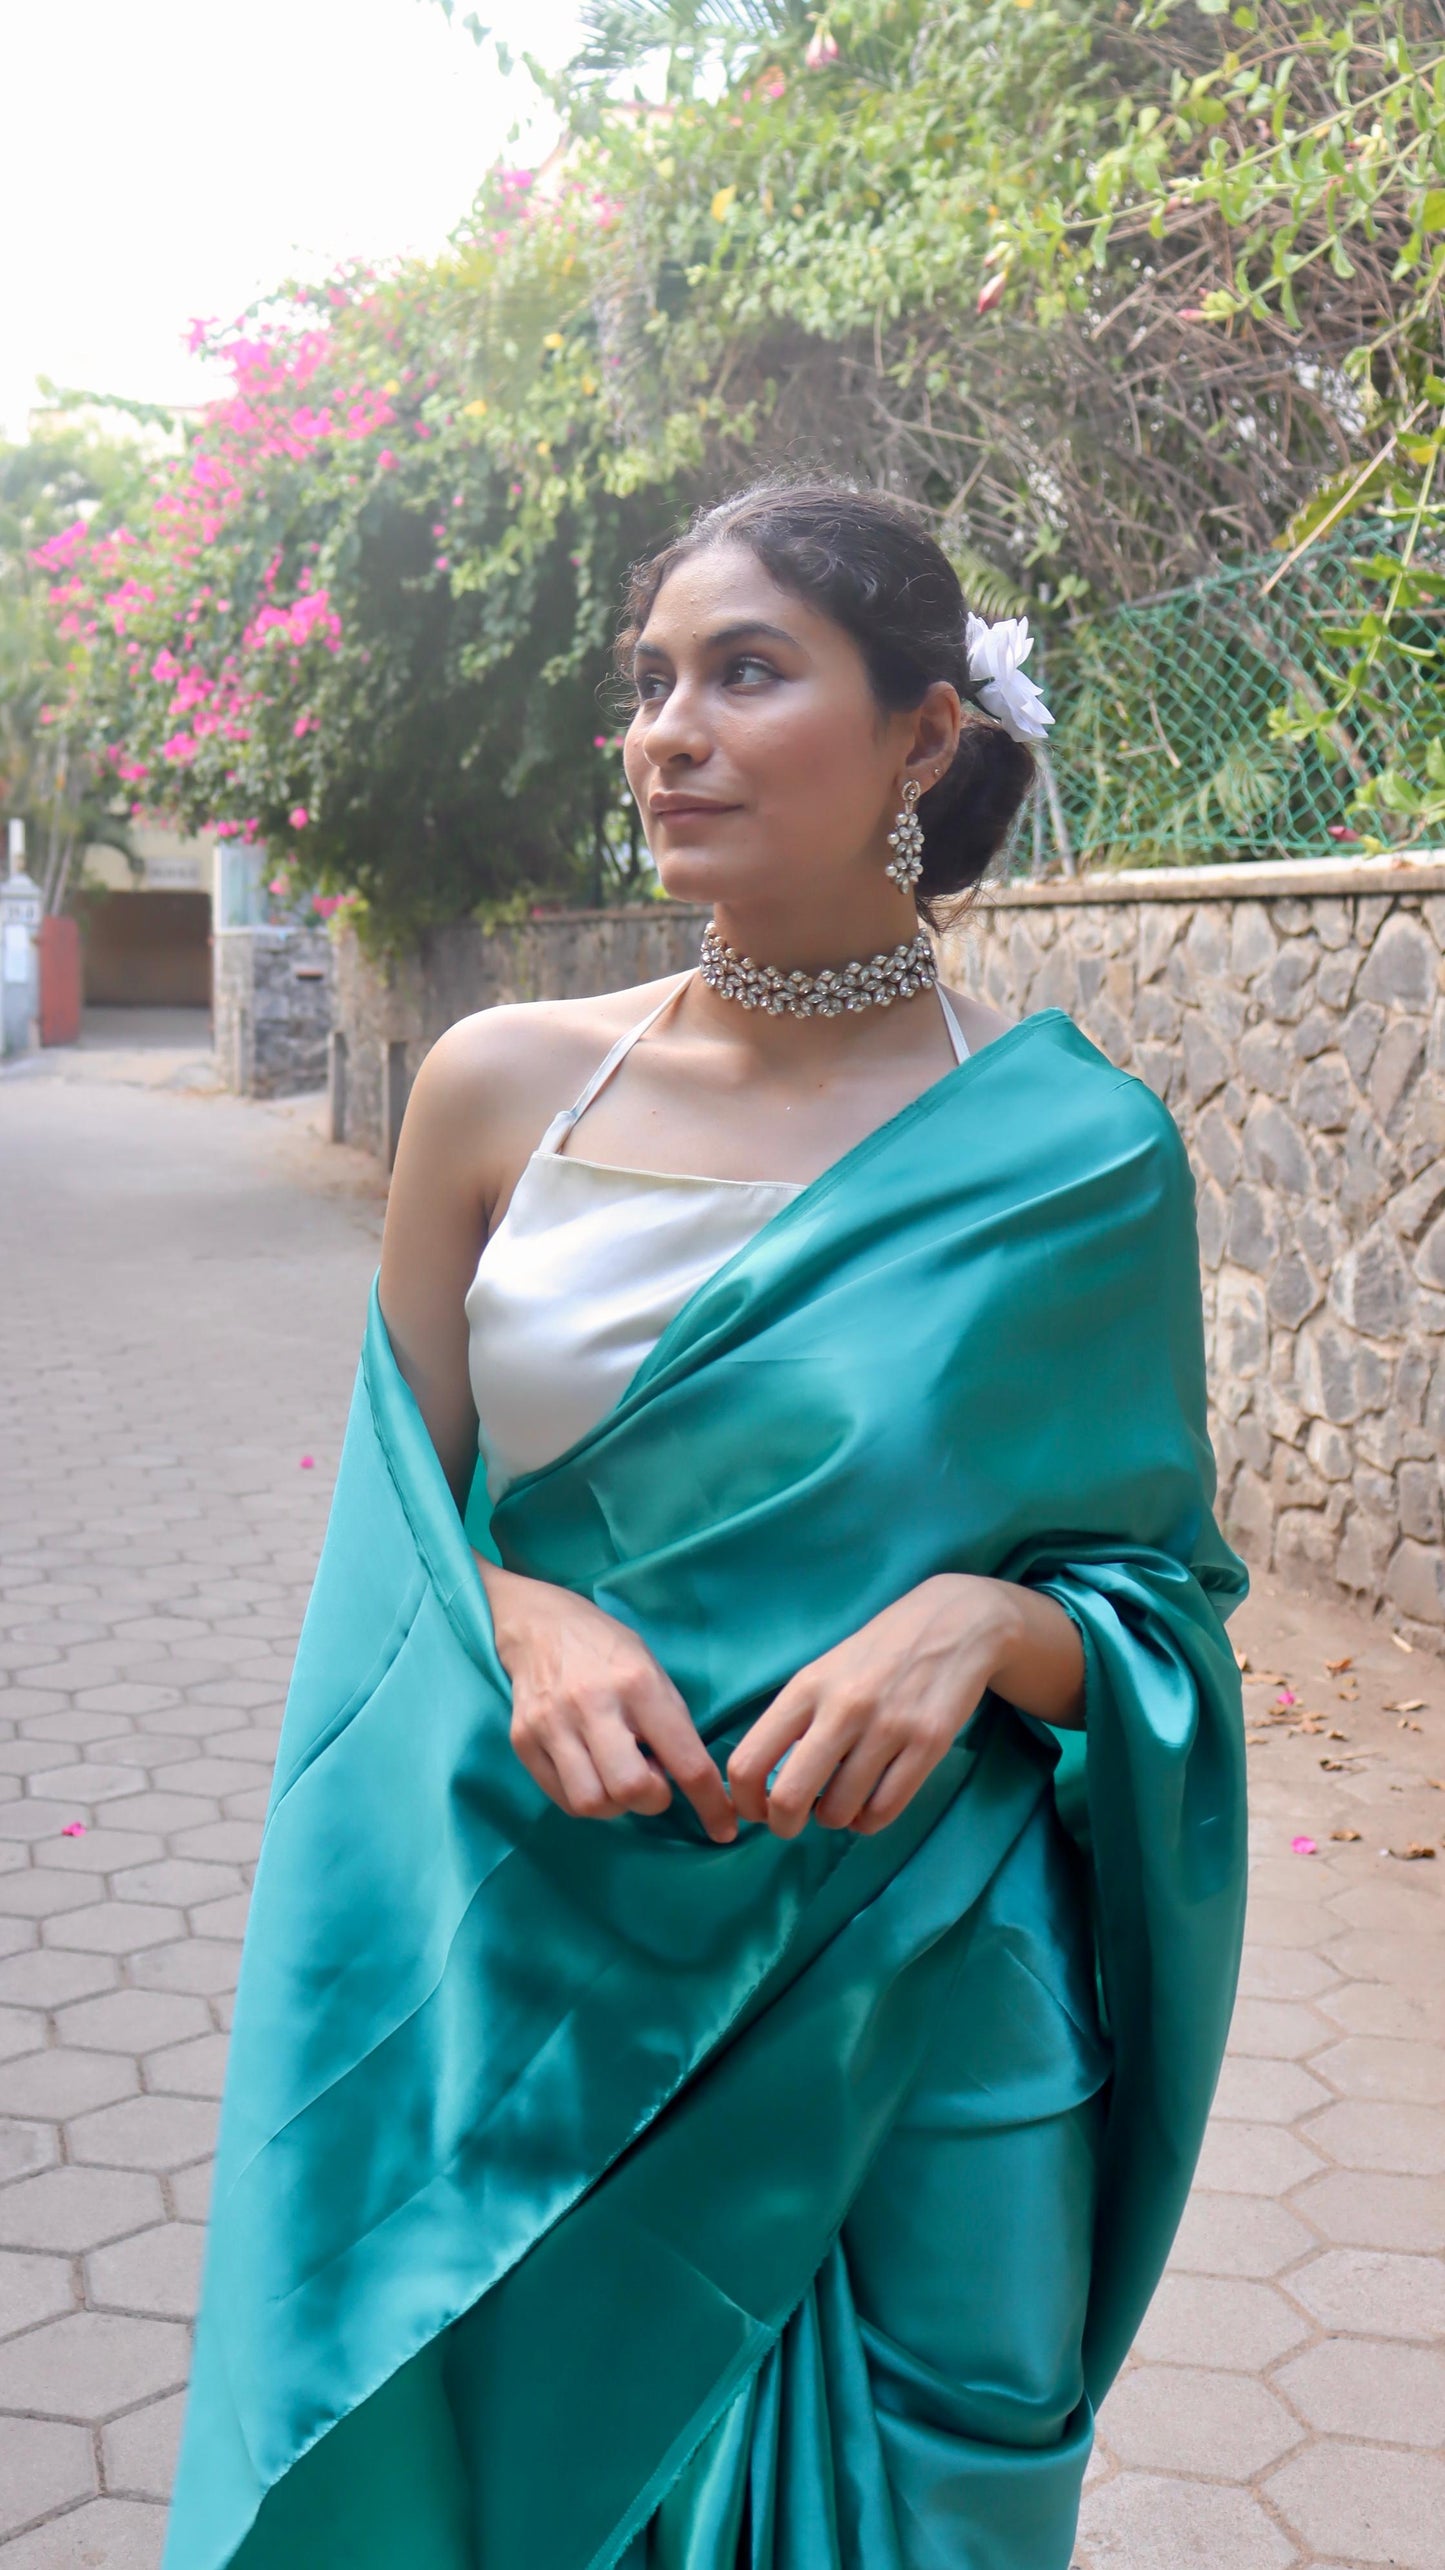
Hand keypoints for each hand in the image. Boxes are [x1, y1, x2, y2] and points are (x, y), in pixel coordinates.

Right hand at [477, 1557, 737, 1842]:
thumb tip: (690, 1783)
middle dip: (651, 1799)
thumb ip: (670, 1724)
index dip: (710, 1803)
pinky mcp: (523, 1740)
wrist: (539, 1623)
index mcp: (638, 1684)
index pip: (684, 1761)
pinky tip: (591, 1771)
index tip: (723, 1827)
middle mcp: (593, 1704)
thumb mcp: (653, 1672)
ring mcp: (552, 1724)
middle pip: (631, 1790)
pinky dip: (586, 1798)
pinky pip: (562, 1798)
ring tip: (616, 1774)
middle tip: (651, 1778)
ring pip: (592, 1803)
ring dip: (615, 1804)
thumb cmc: (608, 1651)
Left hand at [727, 1575, 1083, 1838]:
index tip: (756, 1810)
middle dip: (784, 1825)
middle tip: (792, 1824)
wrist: (955, 1620)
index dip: (743, 1801)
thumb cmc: (878, 1653)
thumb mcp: (824, 1671)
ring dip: (835, 1819)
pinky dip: (869, 1821)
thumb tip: (765, 1783)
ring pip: (839, 1811)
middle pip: (789, 1797)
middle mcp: (843, 1707)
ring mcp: (888, 1727)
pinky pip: (883, 1811)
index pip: (748, 1761)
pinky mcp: (929, 1743)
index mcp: (806, 1688)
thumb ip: (795, 1720)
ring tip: (842, 1801)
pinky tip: (869, 1804)